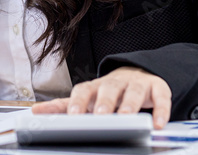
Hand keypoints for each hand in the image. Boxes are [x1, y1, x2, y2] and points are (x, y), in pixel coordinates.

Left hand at [32, 66, 171, 128]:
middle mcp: (115, 83)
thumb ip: (62, 106)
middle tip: (100, 115)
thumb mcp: (86, 98)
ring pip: (133, 91)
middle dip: (104, 102)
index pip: (84, 91)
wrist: (138, 75)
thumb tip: (35, 112)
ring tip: (126, 117)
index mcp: (95, 86)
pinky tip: (158, 123)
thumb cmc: (108, 92)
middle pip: (109, 89)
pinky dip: (161, 109)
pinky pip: (161, 97)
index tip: (73, 115)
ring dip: (130, 104)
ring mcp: (137, 84)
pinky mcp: (157, 87)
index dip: (78, 102)